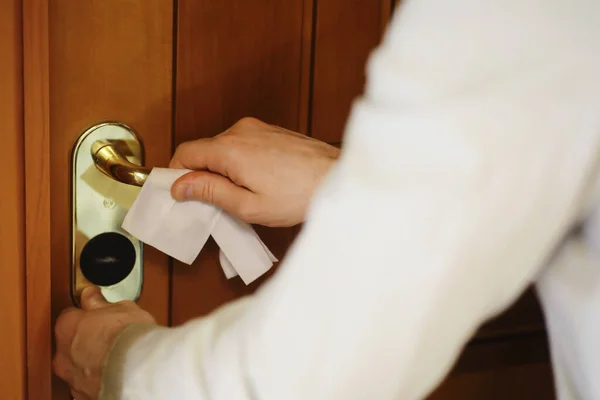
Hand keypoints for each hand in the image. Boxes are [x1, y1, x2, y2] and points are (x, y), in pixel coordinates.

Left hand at [53, 287, 155, 399]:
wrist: (137, 370)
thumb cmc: (127, 337)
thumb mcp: (120, 307)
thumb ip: (101, 303)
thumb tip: (93, 296)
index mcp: (67, 327)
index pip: (70, 315)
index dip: (86, 314)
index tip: (98, 312)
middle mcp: (62, 355)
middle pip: (70, 343)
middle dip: (87, 340)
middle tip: (110, 335)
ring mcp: (72, 378)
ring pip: (79, 366)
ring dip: (92, 361)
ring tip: (117, 356)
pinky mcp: (84, 395)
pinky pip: (89, 384)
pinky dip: (100, 378)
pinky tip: (117, 372)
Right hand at [170, 117, 339, 226]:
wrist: (337, 178)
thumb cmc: (298, 196)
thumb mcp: (248, 205)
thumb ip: (210, 192)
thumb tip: (180, 185)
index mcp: (229, 148)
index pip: (185, 153)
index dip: (176, 174)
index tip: (180, 194)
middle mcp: (240, 130)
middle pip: (204, 150)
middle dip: (202, 175)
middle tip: (215, 203)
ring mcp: (258, 127)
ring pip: (224, 148)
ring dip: (223, 169)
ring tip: (242, 195)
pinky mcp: (271, 131)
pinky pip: (243, 144)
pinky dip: (240, 162)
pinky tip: (258, 182)